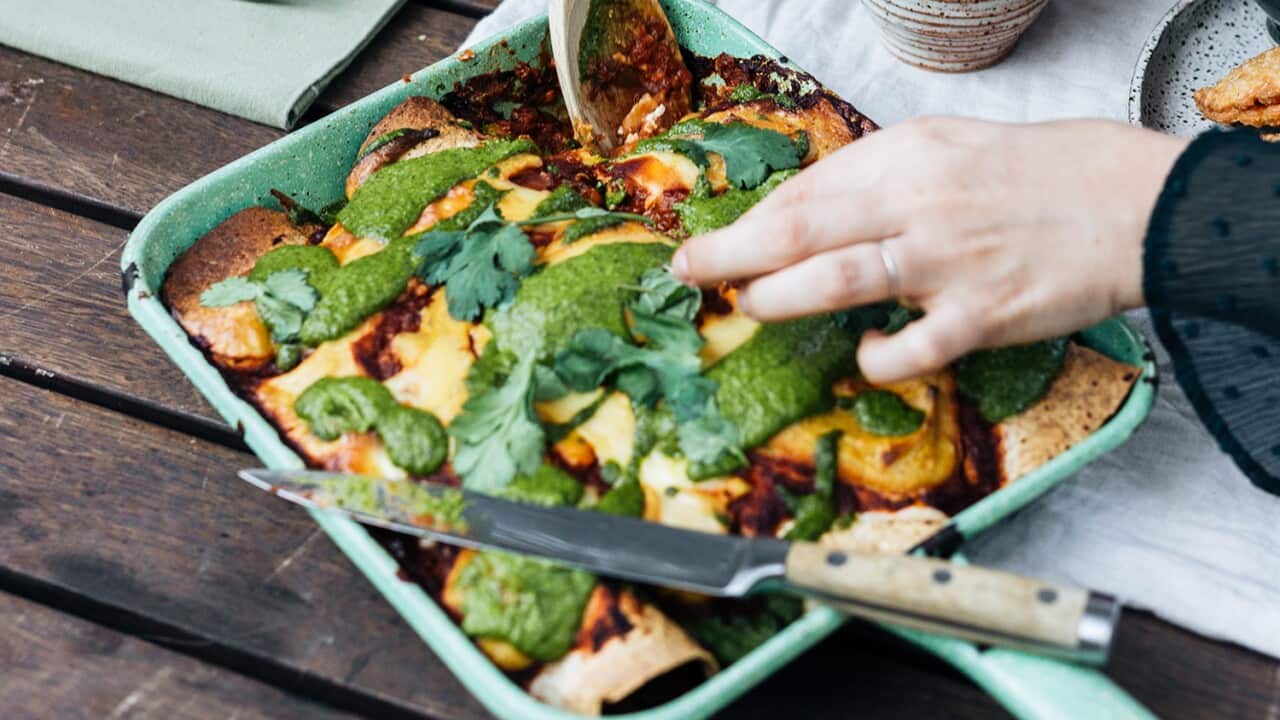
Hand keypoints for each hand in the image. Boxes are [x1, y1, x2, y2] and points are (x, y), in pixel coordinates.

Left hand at [671, 118, 1187, 382]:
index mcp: (906, 158)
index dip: (749, 222)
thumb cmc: (1032, 176)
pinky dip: (875, 357)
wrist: (1130, 204)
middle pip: (801, 230)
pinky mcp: (983, 316)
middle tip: (688, 272)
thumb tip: (804, 218)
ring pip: (838, 281)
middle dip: (731, 253)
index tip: (712, 242)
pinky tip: (864, 356)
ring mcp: (949, 262)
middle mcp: (919, 203)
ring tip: (749, 306)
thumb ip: (875, 180)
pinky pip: (909, 347)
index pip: (805, 191)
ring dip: (778, 298)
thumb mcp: (945, 150)